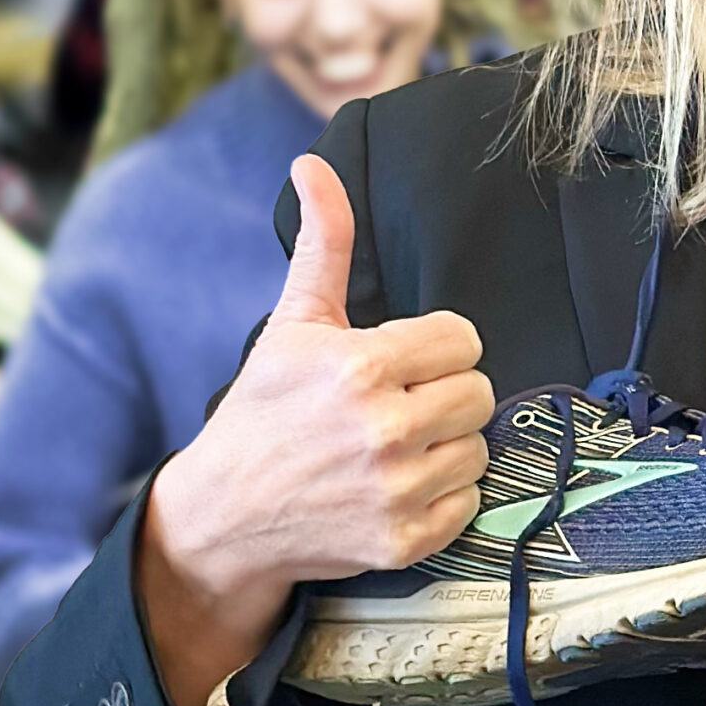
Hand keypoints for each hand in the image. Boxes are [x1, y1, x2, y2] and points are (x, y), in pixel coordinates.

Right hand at [137, 154, 493, 705]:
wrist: (225, 516)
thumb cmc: (265, 410)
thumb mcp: (294, 322)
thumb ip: (322, 243)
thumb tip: (312, 165)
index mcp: (360, 366)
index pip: (463, 338)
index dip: (435, 347)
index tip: (401, 361)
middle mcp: (383, 430)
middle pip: (480, 391)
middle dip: (445, 392)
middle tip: (401, 403)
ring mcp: (397, 490)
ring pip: (479, 445)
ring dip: (448, 443)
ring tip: (398, 444)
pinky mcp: (406, 541)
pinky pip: (470, 500)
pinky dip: (444, 494)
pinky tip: (401, 484)